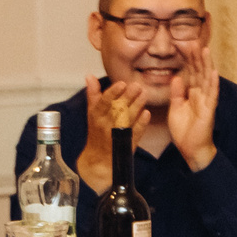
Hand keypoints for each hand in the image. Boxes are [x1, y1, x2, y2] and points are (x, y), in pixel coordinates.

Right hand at [75, 74, 145, 192]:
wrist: (98, 160)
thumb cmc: (96, 132)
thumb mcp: (92, 113)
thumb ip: (93, 94)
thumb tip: (89, 76)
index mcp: (96, 116)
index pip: (104, 102)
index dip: (113, 93)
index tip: (122, 83)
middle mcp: (105, 125)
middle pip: (118, 109)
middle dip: (128, 97)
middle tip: (138, 86)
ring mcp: (117, 134)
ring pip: (127, 119)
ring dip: (137, 106)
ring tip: (144, 94)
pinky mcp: (127, 143)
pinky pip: (134, 133)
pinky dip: (141, 124)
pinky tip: (147, 114)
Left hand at [167, 45, 221, 171]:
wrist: (191, 149)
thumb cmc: (185, 131)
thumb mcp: (176, 108)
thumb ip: (177, 93)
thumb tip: (177, 77)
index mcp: (192, 94)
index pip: (192, 73)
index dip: (189, 61)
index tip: (186, 46)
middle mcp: (201, 95)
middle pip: (199, 73)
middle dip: (197, 58)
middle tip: (194, 42)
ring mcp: (207, 102)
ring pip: (207, 80)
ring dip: (207, 65)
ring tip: (205, 50)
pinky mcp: (209, 111)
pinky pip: (212, 95)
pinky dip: (213, 84)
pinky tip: (213, 72)